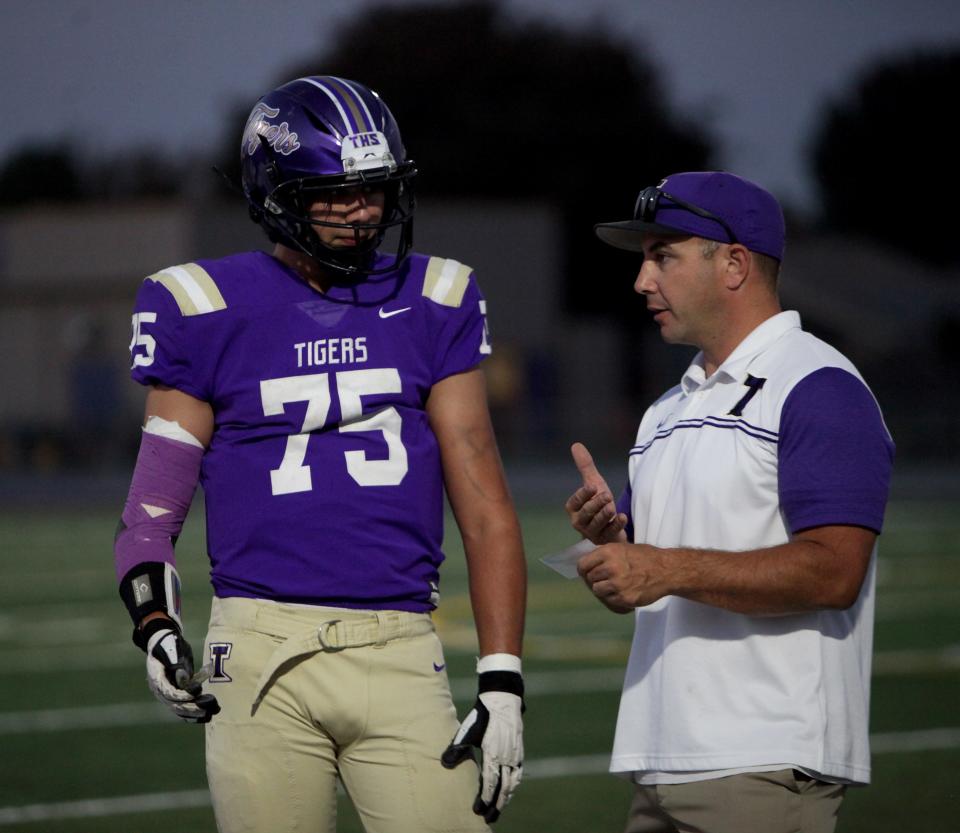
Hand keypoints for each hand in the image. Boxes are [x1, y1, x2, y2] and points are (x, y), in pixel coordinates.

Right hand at [144, 620, 219, 723]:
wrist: (166, 643)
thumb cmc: (169, 643)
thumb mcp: (171, 649)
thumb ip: (175, 662)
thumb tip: (182, 674)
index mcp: (156, 678)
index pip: (168, 692)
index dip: (181, 695)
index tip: (195, 694)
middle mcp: (161, 690)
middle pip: (174, 704)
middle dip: (191, 707)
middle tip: (207, 708)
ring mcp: (168, 693)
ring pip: (180, 709)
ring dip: (195, 713)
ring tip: (211, 714)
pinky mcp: (177, 693)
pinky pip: (184, 706)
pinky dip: (194, 713)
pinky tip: (207, 716)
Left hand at [442, 665, 523, 822]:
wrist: (502, 699)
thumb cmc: (482, 715)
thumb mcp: (467, 730)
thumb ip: (456, 748)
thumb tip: (444, 763)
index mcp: (494, 754)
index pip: (491, 783)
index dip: (485, 799)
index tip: (478, 810)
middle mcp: (507, 757)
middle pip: (504, 788)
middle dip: (496, 805)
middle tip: (488, 819)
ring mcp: (515, 754)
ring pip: (513, 783)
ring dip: (506, 798)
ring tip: (499, 809)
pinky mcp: (519, 751)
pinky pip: (518, 774)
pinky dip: (513, 786)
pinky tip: (509, 790)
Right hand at [565, 443, 627, 544]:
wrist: (611, 524)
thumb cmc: (599, 503)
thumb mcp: (594, 484)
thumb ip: (585, 467)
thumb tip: (576, 445)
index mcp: (573, 509)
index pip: (575, 502)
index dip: (583, 495)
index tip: (592, 486)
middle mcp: (579, 522)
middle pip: (586, 514)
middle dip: (596, 504)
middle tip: (607, 495)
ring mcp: (591, 533)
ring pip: (596, 525)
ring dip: (605, 515)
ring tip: (612, 507)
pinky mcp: (604, 541)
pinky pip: (609, 534)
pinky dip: (616, 526)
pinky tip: (623, 517)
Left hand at [577, 542, 666, 612]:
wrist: (667, 570)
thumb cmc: (645, 557)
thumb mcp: (622, 548)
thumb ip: (604, 555)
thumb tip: (587, 564)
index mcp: (608, 552)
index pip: (582, 565)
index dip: (584, 570)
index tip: (588, 572)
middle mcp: (610, 567)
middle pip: (589, 578)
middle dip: (595, 580)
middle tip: (605, 579)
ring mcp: (617, 584)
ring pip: (597, 590)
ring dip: (603, 589)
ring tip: (614, 586)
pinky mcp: (624, 598)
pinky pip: (609, 600)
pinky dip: (613, 598)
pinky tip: (622, 592)